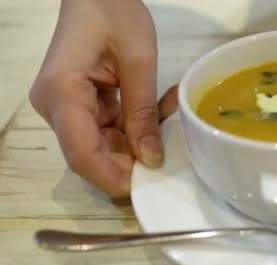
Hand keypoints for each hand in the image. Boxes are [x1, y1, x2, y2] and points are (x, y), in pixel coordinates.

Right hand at [29, 0, 176, 196]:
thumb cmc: (114, 12)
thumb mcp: (138, 61)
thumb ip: (142, 112)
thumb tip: (151, 158)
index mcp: (62, 93)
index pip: (82, 154)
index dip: (113, 176)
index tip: (147, 183)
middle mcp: (56, 107)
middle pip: (92, 154)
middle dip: (133, 158)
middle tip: (169, 145)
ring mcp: (66, 108)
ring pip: (104, 145)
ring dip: (139, 138)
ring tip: (168, 112)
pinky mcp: (80, 105)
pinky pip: (108, 129)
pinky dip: (135, 125)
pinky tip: (159, 106)